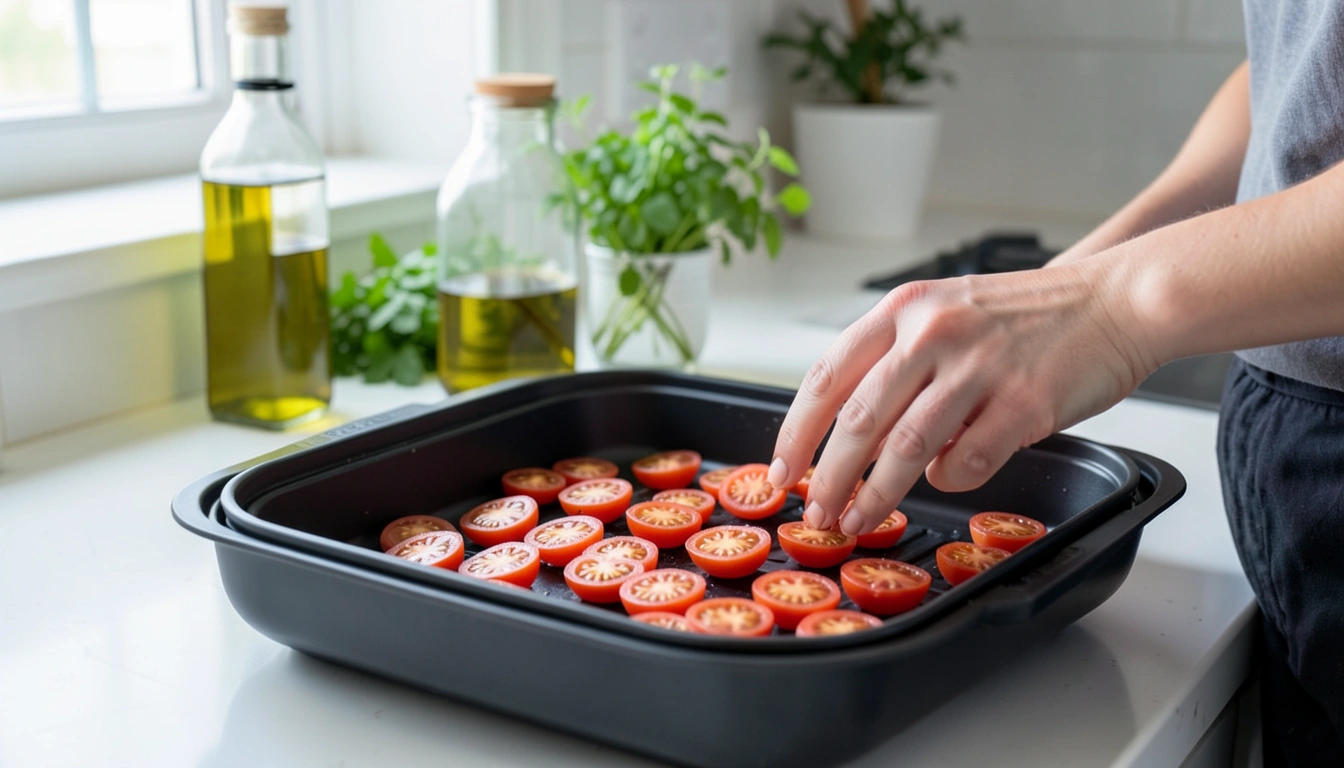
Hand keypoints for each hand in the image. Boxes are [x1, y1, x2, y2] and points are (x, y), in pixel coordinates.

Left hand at [766, 259, 1157, 534]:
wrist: (1115, 300)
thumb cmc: (1026, 316)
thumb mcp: (944, 312)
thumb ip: (896, 361)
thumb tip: (848, 435)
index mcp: (904, 310)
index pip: (827, 377)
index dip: (796, 432)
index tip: (780, 471)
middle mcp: (933, 333)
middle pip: (858, 421)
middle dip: (827, 477)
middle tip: (815, 512)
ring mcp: (979, 368)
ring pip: (905, 449)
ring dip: (873, 495)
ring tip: (856, 521)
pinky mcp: (1023, 404)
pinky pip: (966, 463)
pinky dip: (948, 481)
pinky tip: (945, 480)